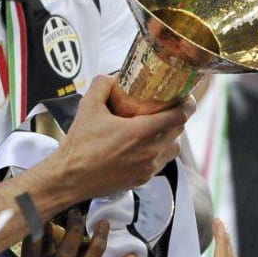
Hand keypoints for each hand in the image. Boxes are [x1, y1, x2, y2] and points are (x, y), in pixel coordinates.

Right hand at [55, 75, 192, 198]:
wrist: (70, 178)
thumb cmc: (79, 144)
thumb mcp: (87, 107)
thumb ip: (102, 85)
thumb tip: (114, 77)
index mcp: (140, 132)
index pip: (179, 116)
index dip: (187, 104)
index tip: (184, 96)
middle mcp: (150, 151)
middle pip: (179, 131)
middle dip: (177, 117)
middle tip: (168, 107)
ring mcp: (148, 168)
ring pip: (173, 149)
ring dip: (170, 136)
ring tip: (157, 128)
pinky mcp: (143, 179)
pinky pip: (161, 163)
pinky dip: (158, 152)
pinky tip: (144, 146)